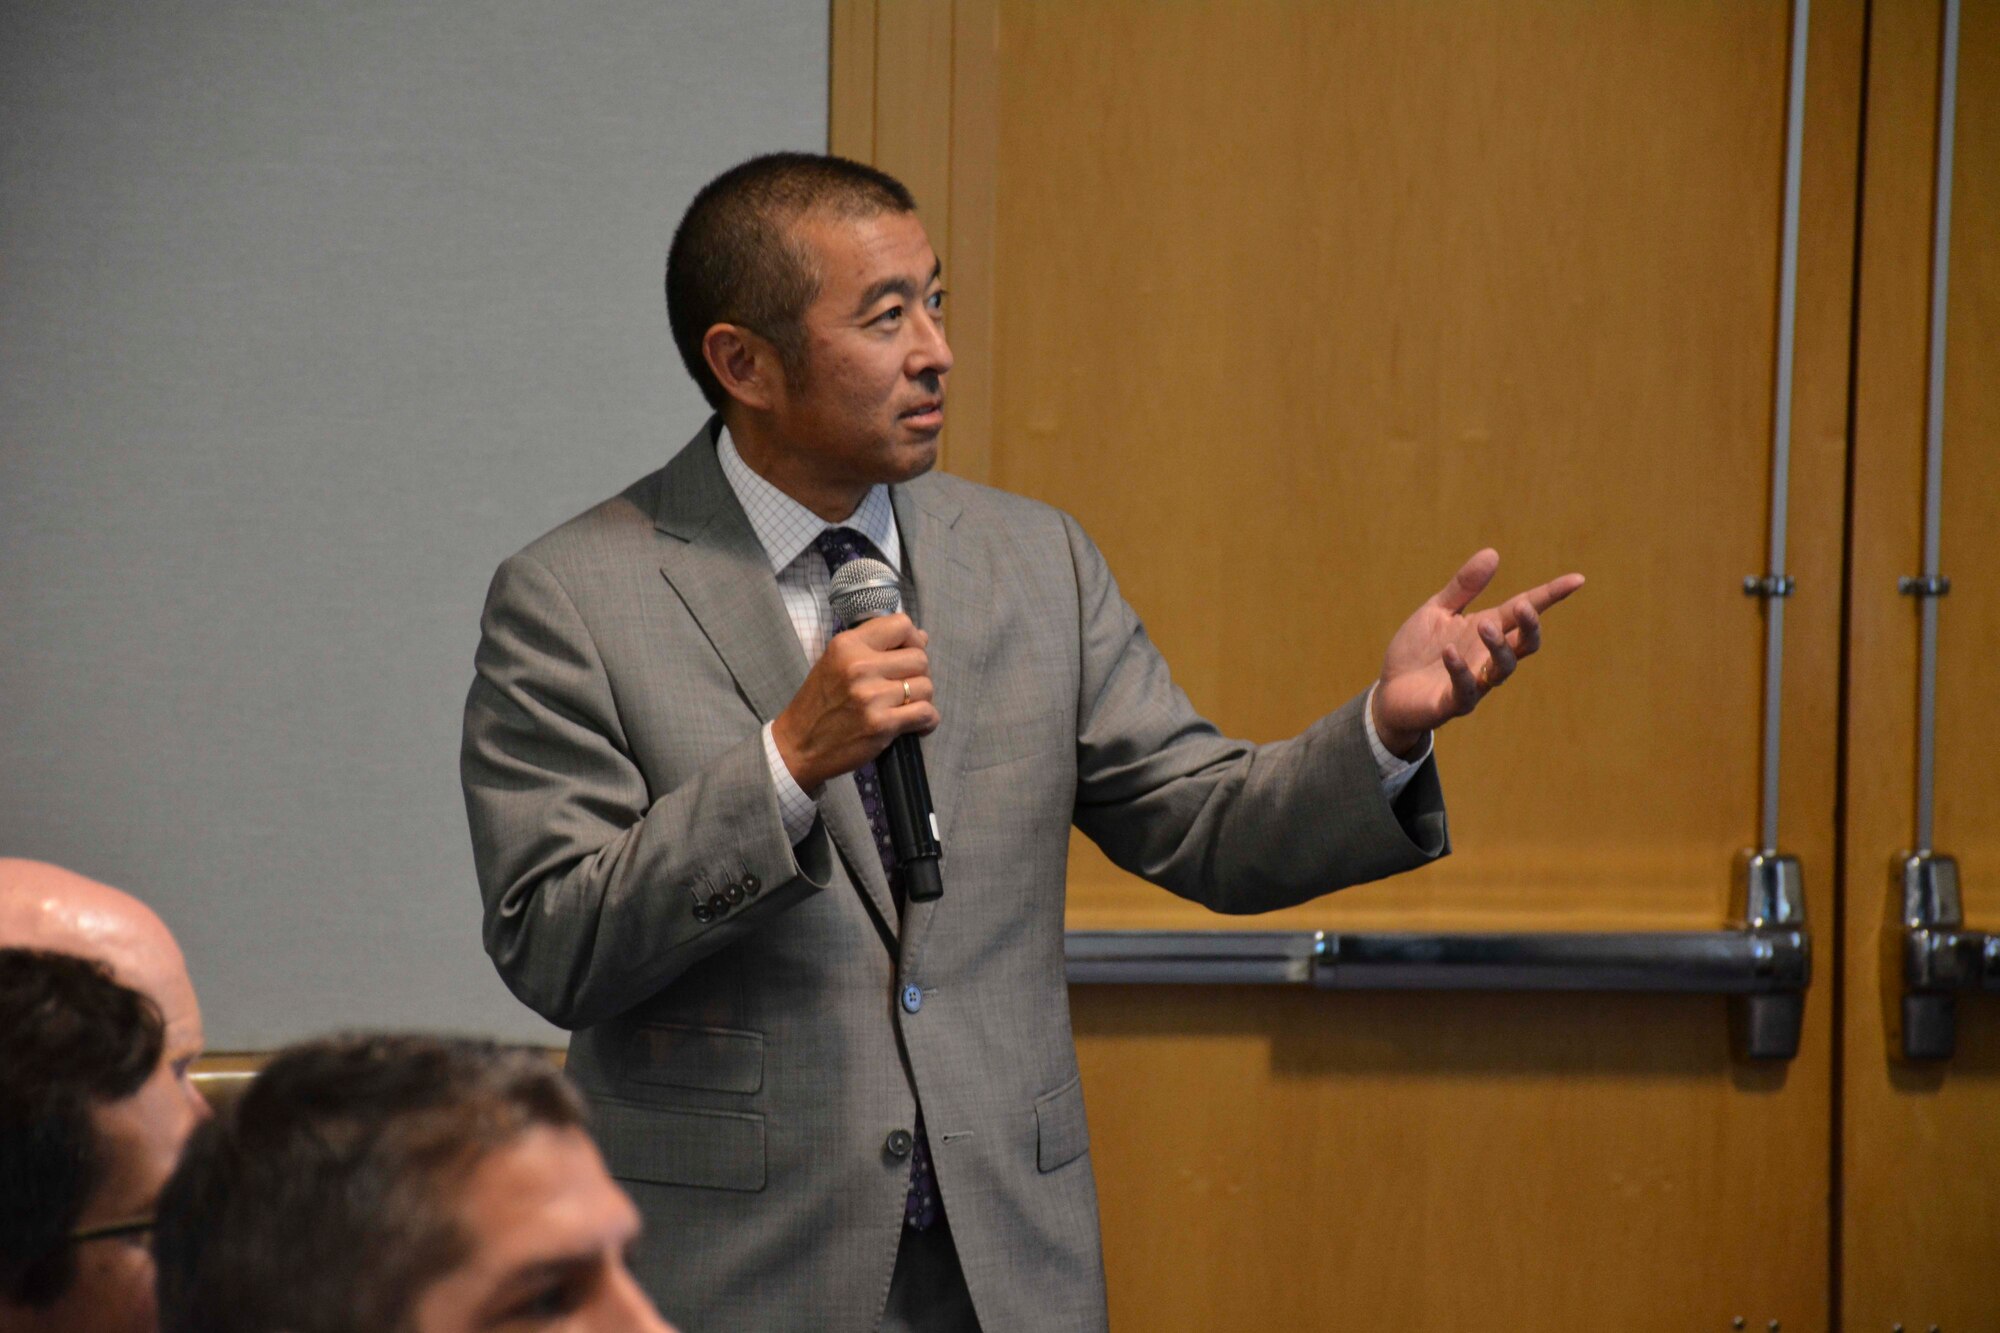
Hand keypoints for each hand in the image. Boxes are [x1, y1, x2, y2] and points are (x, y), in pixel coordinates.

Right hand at [772, 614, 937, 792]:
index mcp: (847, 645)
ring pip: (926, 686)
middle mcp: (859, 666)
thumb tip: (922, 637)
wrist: (798, 745)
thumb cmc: (819, 703)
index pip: (901, 625)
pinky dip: (927, 720)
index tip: (907, 654)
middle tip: (904, 687)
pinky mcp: (881, 725)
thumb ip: (876, 647)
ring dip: (921, 699)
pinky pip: (926, 714)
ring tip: (905, 707)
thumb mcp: (836, 662)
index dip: (913, 640)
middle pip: (920, 658)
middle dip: (919, 674)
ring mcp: (871, 696)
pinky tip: (915, 724)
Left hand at [1370, 549, 1584, 756]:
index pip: (1526, 609)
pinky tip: (1449, 652)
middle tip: (1523, 606)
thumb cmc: (1417, 651)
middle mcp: (1487, 656)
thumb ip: (1464, 587)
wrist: (1388, 691)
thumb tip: (1493, 553)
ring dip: (1499, 646)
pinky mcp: (1453, 703)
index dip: (1551, 595)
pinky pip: (1465, 689)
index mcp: (1487, 629)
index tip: (1577, 579)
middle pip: (1525, 643)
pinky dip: (1459, 671)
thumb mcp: (1437, 611)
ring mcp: (1475, 682)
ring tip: (1485, 626)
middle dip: (1530, 626)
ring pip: (1503, 668)